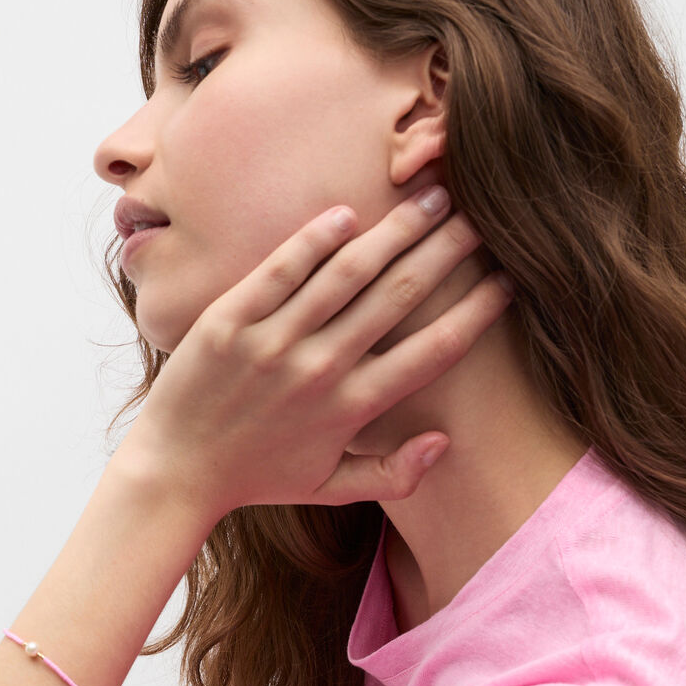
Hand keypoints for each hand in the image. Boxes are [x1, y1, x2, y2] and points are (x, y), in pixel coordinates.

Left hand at [113, 186, 514, 524]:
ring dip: (396, 231)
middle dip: (447, 252)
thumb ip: (393, 475)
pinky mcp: (229, 321)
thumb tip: (445, 443)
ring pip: (347, 274)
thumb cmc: (258, 477)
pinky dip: (315, 239)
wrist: (176, 470)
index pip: (431, 353)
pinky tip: (348, 213)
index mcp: (351, 410)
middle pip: (398, 298)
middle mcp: (319, 372)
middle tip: (480, 217)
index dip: (476, 313)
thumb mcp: (329, 488)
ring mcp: (272, 343)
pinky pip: (280, 270)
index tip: (509, 282)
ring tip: (433, 197)